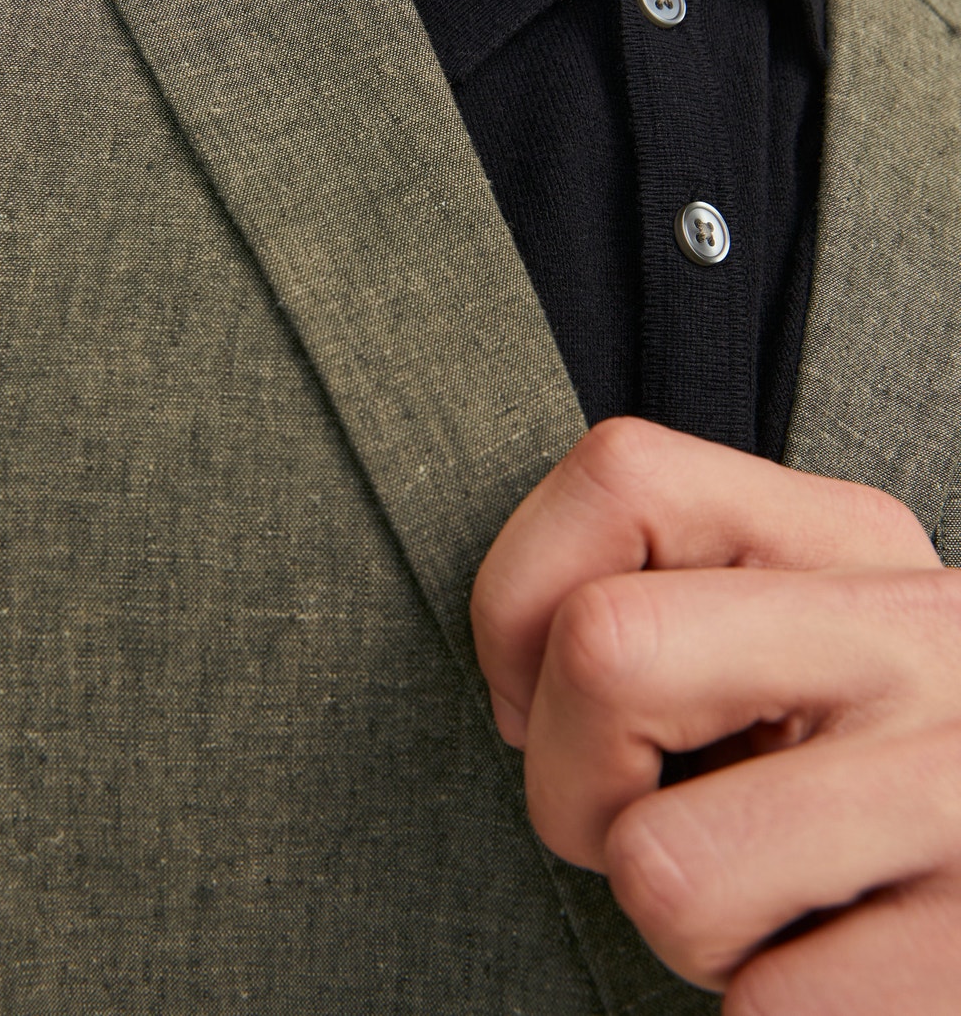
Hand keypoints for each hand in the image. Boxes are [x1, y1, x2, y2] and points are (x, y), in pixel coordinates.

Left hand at [469, 418, 960, 1013]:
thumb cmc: (866, 774)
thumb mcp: (799, 631)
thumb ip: (676, 598)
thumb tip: (520, 694)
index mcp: (855, 539)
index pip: (619, 475)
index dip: (520, 600)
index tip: (548, 693)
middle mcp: (919, 636)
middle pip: (603, 647)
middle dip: (571, 780)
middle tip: (650, 822)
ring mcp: (956, 793)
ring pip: (660, 865)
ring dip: (680, 922)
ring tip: (771, 899)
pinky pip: (761, 1005)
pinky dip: (766, 1007)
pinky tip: (841, 963)